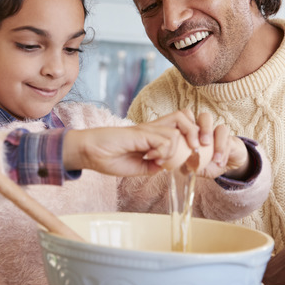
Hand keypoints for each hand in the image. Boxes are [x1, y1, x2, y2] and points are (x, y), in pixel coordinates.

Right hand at [62, 110, 200, 175]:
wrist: (89, 153)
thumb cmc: (110, 158)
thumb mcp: (139, 167)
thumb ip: (154, 166)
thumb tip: (169, 167)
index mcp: (154, 134)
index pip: (181, 124)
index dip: (190, 136)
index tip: (189, 157)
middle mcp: (153, 128)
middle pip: (185, 116)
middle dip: (195, 134)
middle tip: (190, 152)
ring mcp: (147, 129)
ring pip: (177, 132)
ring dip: (174, 151)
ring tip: (159, 160)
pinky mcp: (140, 133)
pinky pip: (164, 140)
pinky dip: (163, 153)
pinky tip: (150, 158)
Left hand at [148, 111, 249, 178]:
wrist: (228, 165)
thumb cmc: (207, 163)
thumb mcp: (193, 166)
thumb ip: (183, 164)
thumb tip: (170, 166)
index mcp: (195, 131)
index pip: (189, 117)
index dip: (185, 123)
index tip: (182, 140)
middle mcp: (208, 129)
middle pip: (205, 117)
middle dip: (204, 129)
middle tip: (203, 143)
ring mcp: (220, 135)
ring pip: (221, 127)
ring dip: (217, 142)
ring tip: (214, 157)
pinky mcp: (231, 141)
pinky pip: (230, 142)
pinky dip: (224, 153)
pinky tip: (220, 162)